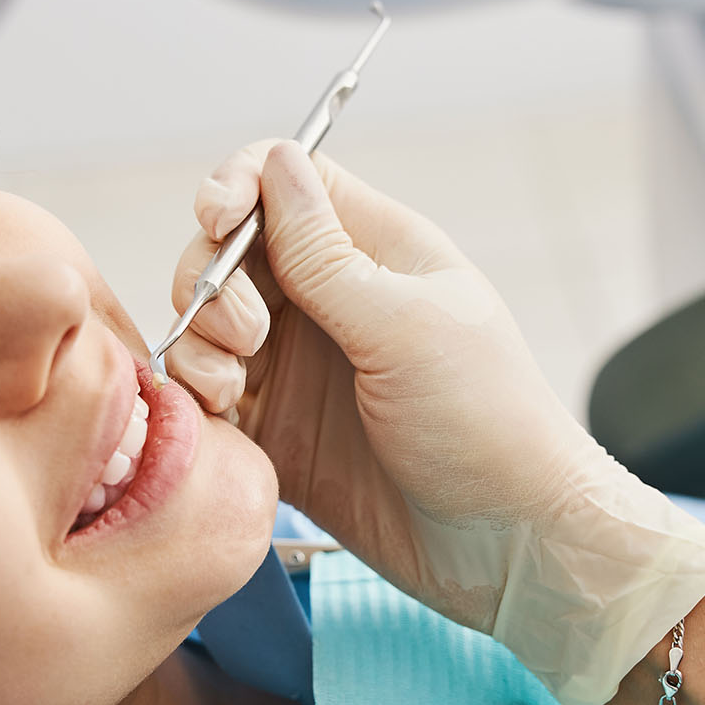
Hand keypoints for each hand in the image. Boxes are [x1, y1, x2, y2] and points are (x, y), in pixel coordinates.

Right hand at [165, 141, 704, 704]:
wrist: (507, 544)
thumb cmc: (486, 422)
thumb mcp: (404, 326)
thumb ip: (324, 254)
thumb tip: (275, 161)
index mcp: (377, 251)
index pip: (286, 180)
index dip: (238, 185)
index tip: (217, 219)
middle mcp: (331, 299)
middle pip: (230, 249)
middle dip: (212, 277)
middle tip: (248, 336)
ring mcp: (300, 365)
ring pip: (209, 321)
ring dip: (200, 340)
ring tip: (232, 385)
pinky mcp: (278, 430)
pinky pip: (208, 393)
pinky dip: (196, 395)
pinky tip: (222, 417)